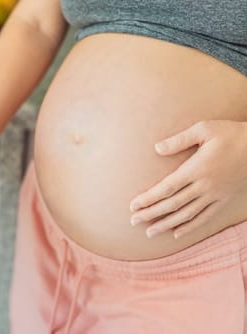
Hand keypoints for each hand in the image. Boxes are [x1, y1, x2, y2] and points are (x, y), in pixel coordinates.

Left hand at [129, 120, 246, 238]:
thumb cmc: (230, 134)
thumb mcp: (204, 129)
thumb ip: (179, 140)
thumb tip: (157, 148)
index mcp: (196, 169)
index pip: (167, 188)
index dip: (148, 199)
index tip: (133, 206)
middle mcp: (205, 186)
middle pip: (173, 205)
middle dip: (151, 214)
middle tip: (133, 221)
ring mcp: (215, 195)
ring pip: (187, 215)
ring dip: (166, 224)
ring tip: (149, 232)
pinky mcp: (224, 200)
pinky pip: (205, 217)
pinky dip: (190, 227)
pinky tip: (176, 233)